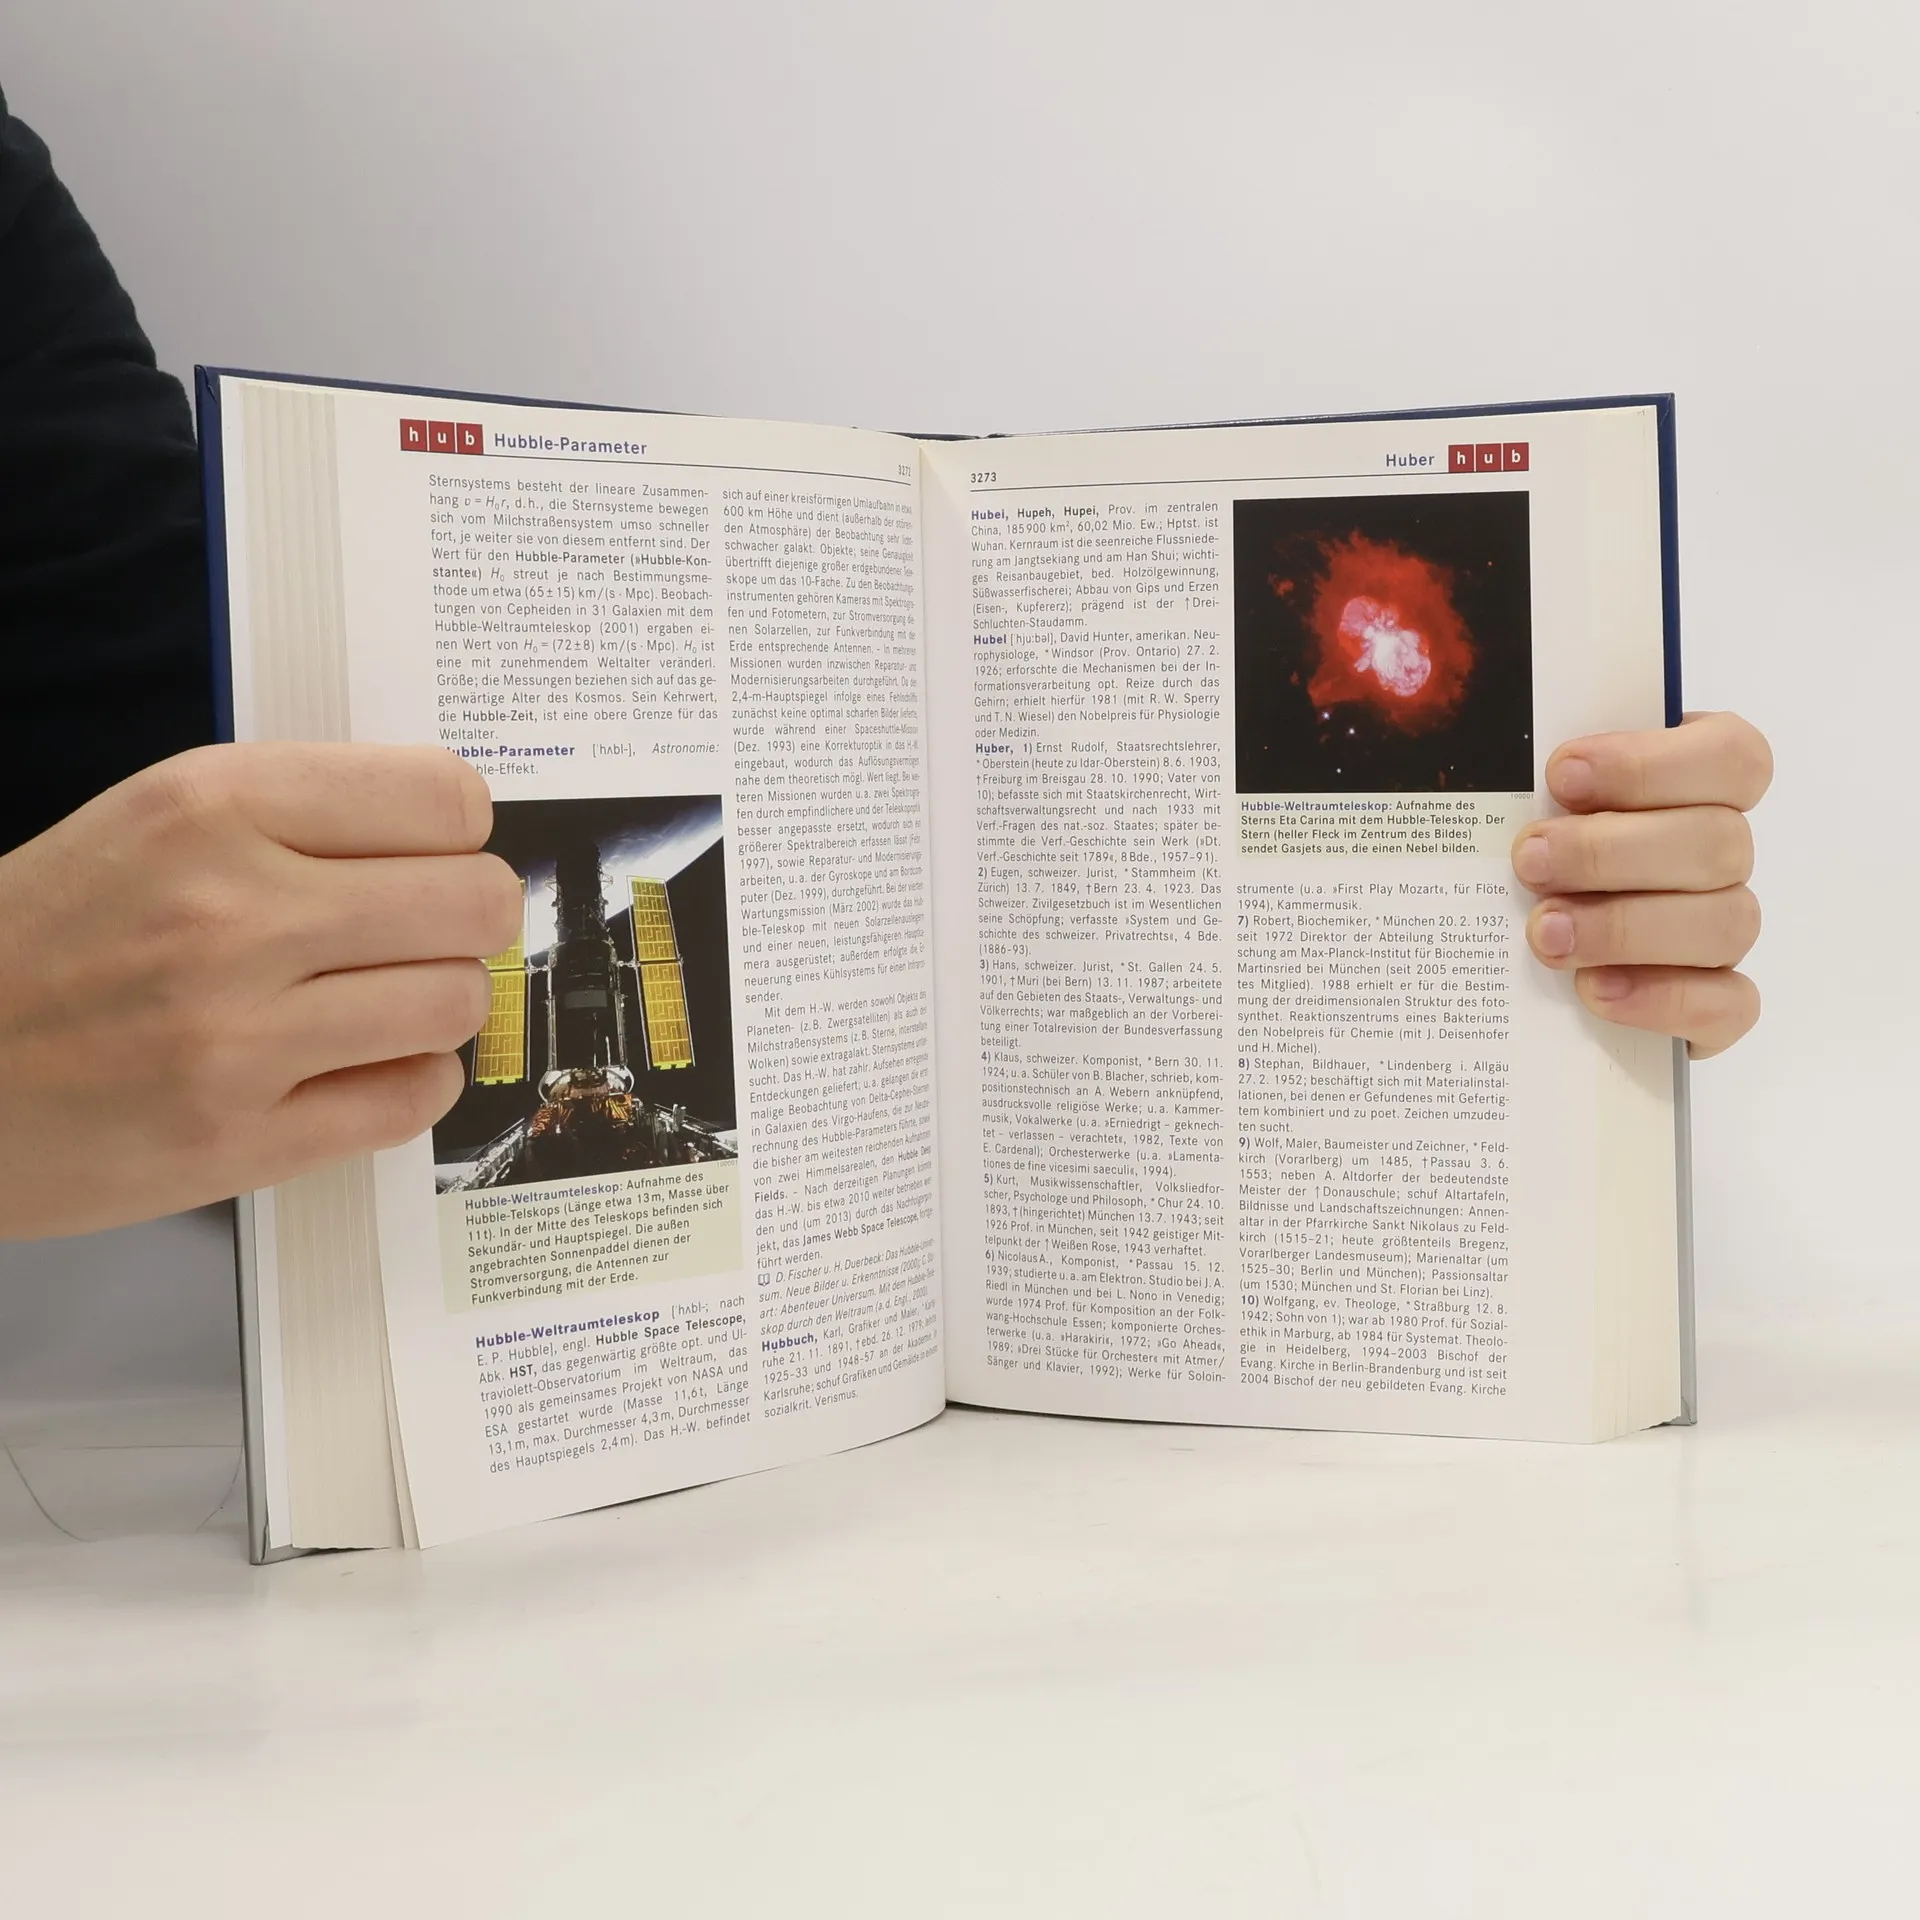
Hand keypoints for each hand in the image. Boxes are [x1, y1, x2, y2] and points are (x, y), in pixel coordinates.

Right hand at [0, 744, 521, 1238]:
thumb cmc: (48, 936)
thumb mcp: (155, 822)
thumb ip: (303, 815)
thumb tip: (455, 833)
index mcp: (212, 807)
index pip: (443, 796)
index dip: (456, 830)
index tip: (432, 851)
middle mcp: (231, 914)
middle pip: (474, 900)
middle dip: (465, 917)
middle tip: (424, 932)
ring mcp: (236, 1037)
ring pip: (456, 1001)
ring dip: (436, 1003)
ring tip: (377, 1001)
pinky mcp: (239, 1139)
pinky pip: (414, 1098)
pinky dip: (409, 1081)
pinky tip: (359, 1066)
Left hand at [1510, 711, 1771, 1057]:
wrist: (1528, 960)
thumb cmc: (1530, 853)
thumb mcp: (1523, 803)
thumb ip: (1531, 778)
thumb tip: (1489, 746)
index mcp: (1696, 784)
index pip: (1732, 755)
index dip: (1650, 763)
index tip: (1560, 774)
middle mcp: (1720, 855)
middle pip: (1719, 842)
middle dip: (1610, 852)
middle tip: (1528, 863)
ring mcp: (1724, 929)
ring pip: (1726, 922)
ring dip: (1626, 927)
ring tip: (1544, 934)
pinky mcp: (1717, 1003)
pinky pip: (1728, 1004)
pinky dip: (1662, 998)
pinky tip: (1593, 990)